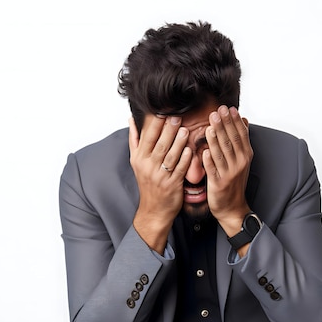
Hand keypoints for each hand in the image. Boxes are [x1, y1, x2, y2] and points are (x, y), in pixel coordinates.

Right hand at [129, 115, 191, 253]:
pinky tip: (190, 150)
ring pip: (170, 156)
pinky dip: (185, 159)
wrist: (154, 210)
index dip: (155, 124)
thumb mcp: (136, 162)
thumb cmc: (148, 183)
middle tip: (177, 116)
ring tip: (185, 130)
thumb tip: (131, 120)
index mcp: (139, 158)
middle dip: (168, 130)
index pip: (147, 137)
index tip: (162, 111)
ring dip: (178, 142)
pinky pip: (179, 170)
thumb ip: (135, 140)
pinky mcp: (172, 185)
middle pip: (159, 144)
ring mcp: (160, 176)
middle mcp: (148, 166)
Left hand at [203, 106, 253, 236]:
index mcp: (245, 155)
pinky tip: (205, 150)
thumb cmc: (234, 182)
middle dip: (224, 125)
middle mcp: (239, 163)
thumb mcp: (242, 160)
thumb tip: (244, 120)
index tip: (228, 108)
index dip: (234, 121)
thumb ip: (241, 140)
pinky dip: (209, 160)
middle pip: (231, 141)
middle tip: (218, 111)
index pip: (240, 134)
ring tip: (210, 125)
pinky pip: (213, 170)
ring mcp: (229, 173)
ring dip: (216, 138)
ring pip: (222, 153)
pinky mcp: (219, 184)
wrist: (232, 207)